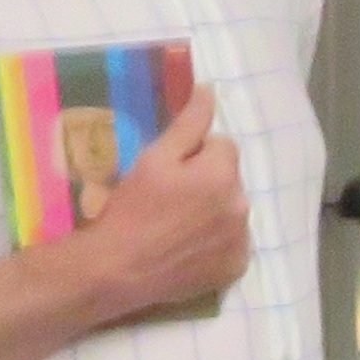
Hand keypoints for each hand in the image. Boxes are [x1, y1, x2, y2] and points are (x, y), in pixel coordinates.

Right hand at [68, 86, 251, 321]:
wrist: (117, 269)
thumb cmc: (131, 209)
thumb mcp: (154, 158)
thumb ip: (189, 123)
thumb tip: (210, 90)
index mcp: (223, 174)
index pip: (222, 146)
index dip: (194, 154)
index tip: (169, 172)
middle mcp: (242, 206)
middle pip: (229, 179)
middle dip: (207, 182)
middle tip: (170, 200)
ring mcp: (241, 241)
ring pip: (231, 210)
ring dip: (213, 211)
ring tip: (177, 226)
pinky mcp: (235, 268)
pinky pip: (232, 243)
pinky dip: (216, 243)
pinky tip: (188, 247)